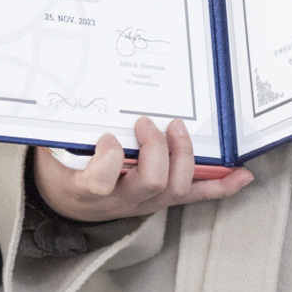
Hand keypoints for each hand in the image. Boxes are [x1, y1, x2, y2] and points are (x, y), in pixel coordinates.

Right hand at [32, 116, 253, 222]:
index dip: (109, 160)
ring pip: (175, 189)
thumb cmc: (61, 169)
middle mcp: (119, 201)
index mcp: (85, 189)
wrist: (67, 203)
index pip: (100, 183)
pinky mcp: (160, 200)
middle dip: (156, 149)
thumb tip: (64, 87)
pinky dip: (221, 186)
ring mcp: (143, 202)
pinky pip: (194, 196)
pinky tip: (242, 176)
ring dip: (184, 156)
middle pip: (150, 183)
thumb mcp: (50, 151)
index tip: (108, 136)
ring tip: (178, 129)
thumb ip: (58, 128)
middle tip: (146, 123)